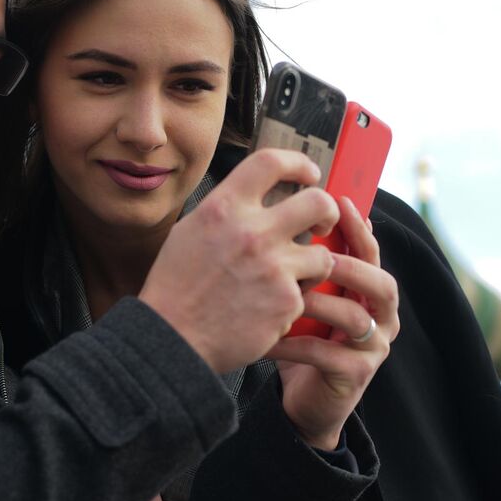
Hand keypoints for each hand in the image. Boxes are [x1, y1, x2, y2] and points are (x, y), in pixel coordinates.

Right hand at [141, 149, 338, 373]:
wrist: (172, 338)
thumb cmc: (176, 287)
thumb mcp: (191, 230)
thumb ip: (228, 211)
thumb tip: (258, 196)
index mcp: (224, 208)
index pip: (272, 162)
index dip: (298, 164)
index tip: (309, 173)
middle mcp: (252, 232)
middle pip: (319, 202)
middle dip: (328, 212)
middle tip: (321, 224)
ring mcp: (273, 268)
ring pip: (322, 256)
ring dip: (312, 266)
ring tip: (289, 278)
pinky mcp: (286, 302)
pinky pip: (306, 295)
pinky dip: (291, 302)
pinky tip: (266, 310)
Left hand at [265, 196, 399, 450]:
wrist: (303, 402)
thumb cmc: (305, 341)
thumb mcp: (310, 298)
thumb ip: (313, 266)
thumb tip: (297, 212)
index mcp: (373, 295)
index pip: (373, 256)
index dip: (360, 230)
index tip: (339, 202)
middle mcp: (383, 320)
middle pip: (383, 285)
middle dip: (351, 266)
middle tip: (319, 256)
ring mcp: (373, 350)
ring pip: (355, 318)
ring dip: (319, 303)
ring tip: (287, 295)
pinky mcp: (355, 376)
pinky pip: (326, 354)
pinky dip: (294, 343)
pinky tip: (268, 338)